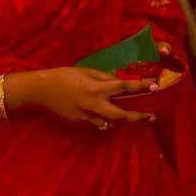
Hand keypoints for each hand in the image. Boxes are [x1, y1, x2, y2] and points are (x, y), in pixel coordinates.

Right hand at [8, 67, 155, 128]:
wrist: (41, 91)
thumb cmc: (63, 76)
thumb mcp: (86, 71)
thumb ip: (104, 78)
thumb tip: (120, 81)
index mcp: (96, 89)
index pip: (124, 87)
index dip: (141, 86)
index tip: (154, 85)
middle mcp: (94, 105)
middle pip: (122, 115)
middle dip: (138, 116)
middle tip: (151, 116)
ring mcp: (87, 117)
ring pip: (110, 123)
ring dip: (122, 121)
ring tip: (132, 117)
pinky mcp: (80, 123)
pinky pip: (97, 124)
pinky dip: (105, 121)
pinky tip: (108, 117)